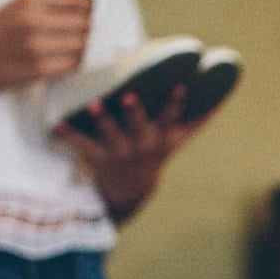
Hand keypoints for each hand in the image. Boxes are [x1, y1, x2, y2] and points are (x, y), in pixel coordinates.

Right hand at [0, 0, 92, 92]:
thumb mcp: (16, 6)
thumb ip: (49, 3)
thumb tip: (86, 4)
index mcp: (29, 1)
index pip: (76, 0)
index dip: (90, 8)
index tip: (92, 14)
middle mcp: (33, 21)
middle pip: (83, 23)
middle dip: (89, 29)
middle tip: (88, 33)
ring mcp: (37, 46)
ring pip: (81, 45)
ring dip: (85, 47)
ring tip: (78, 47)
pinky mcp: (39, 69)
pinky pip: (73, 64)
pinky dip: (76, 62)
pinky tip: (70, 59)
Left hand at [54, 82, 218, 222]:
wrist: (131, 192)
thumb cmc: (154, 155)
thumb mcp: (177, 141)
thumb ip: (197, 121)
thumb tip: (222, 100)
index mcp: (162, 138)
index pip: (173, 118)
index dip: (177, 103)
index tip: (181, 85)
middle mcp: (143, 145)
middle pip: (142, 126)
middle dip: (136, 112)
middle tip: (130, 96)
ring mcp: (121, 153)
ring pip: (112, 135)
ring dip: (103, 119)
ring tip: (93, 105)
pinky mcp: (100, 159)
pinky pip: (83, 145)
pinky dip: (70, 135)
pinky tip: (58, 124)